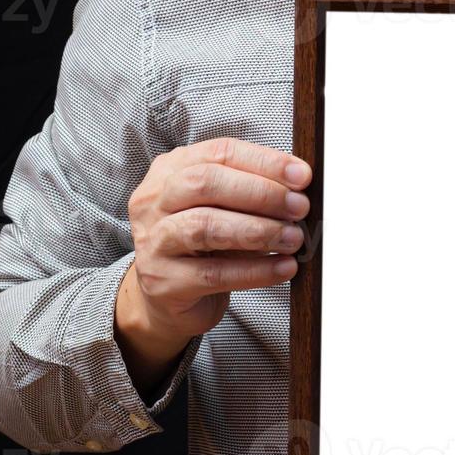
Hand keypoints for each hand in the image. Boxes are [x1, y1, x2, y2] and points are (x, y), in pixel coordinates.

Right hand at [115, 137, 310, 389]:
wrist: (167, 302)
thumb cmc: (202, 249)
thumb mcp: (221, 211)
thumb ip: (251, 196)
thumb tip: (299, 192)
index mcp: (169, 172)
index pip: (218, 153)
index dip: (264, 161)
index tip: (302, 175)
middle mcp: (153, 202)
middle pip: (205, 183)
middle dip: (261, 193)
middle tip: (299, 208)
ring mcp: (152, 242)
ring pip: (206, 227)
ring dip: (259, 231)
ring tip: (294, 239)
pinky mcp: (163, 282)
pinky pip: (214, 274)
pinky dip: (255, 271)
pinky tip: (283, 268)